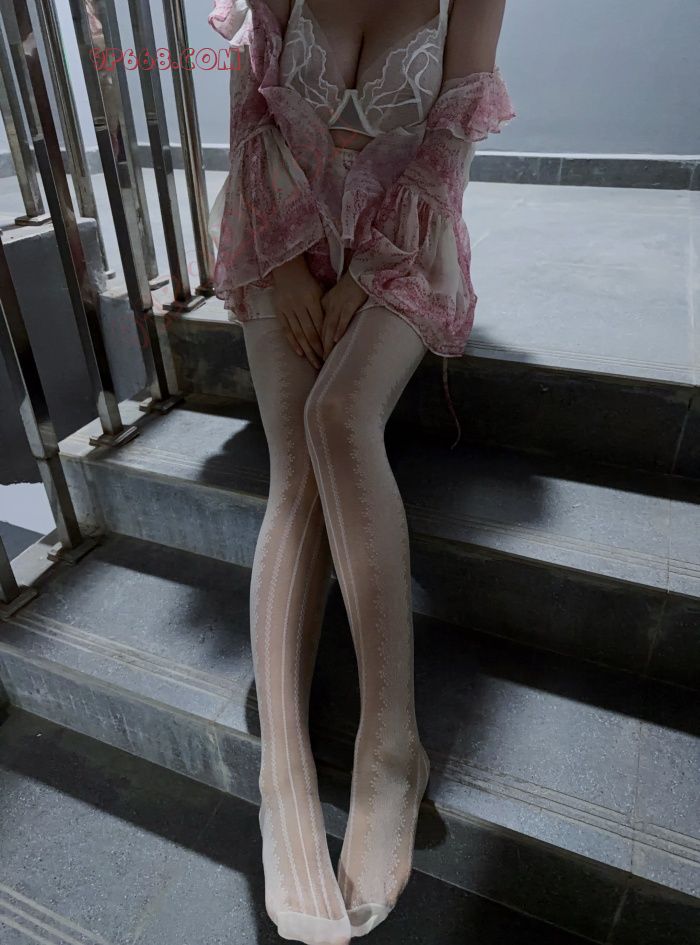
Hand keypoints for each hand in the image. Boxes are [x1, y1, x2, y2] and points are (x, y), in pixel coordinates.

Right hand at [271, 254, 324, 368]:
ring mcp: (288, 309)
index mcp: (312, 299)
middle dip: (318, 349)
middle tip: (324, 363)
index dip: (326, 339)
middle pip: (310, 332)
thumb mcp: (320, 291)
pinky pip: (287, 330)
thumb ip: (324, 308)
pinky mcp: (279, 312)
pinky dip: (293, 343)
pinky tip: (300, 353)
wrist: (287, 270)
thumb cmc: (307, 281)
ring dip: (307, 350)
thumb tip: (334, 327)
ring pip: (299, 334)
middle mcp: (300, 306)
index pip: (321, 324)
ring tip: (314, 362)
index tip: (331, 352)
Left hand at [320, 271, 368, 356]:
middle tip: (317, 362)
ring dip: (327, 343)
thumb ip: (329, 309)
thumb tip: (327, 327)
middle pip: (321, 329)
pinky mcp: (351, 303)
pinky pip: (343, 318)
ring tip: (324, 356)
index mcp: (323, 303)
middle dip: (318, 347)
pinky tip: (335, 340)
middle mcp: (329, 305)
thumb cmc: (350, 285)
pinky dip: (339, 329)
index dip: (313, 341)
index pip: (316, 325)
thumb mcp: (335, 296)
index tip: (312, 355)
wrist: (360, 270)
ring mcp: (340, 305)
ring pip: (330, 327)